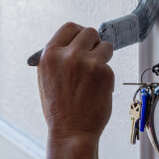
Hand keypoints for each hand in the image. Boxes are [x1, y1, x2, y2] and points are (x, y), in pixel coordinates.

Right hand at [36, 22, 113, 141]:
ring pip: (105, 46)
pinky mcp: (105, 73)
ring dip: (103, 57)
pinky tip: (97, 90)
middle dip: (94, 43)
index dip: (79, 33)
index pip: (69, 27)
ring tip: (93, 77)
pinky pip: (110, 66)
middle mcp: (68, 56)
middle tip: (92, 57)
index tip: (84, 39)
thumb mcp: (47, 77)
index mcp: (50, 55)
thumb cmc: (59, 109)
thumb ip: (59, 57)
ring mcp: (88, 63)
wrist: (71, 131)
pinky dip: (106, 77)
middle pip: (89, 32)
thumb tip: (76, 42)